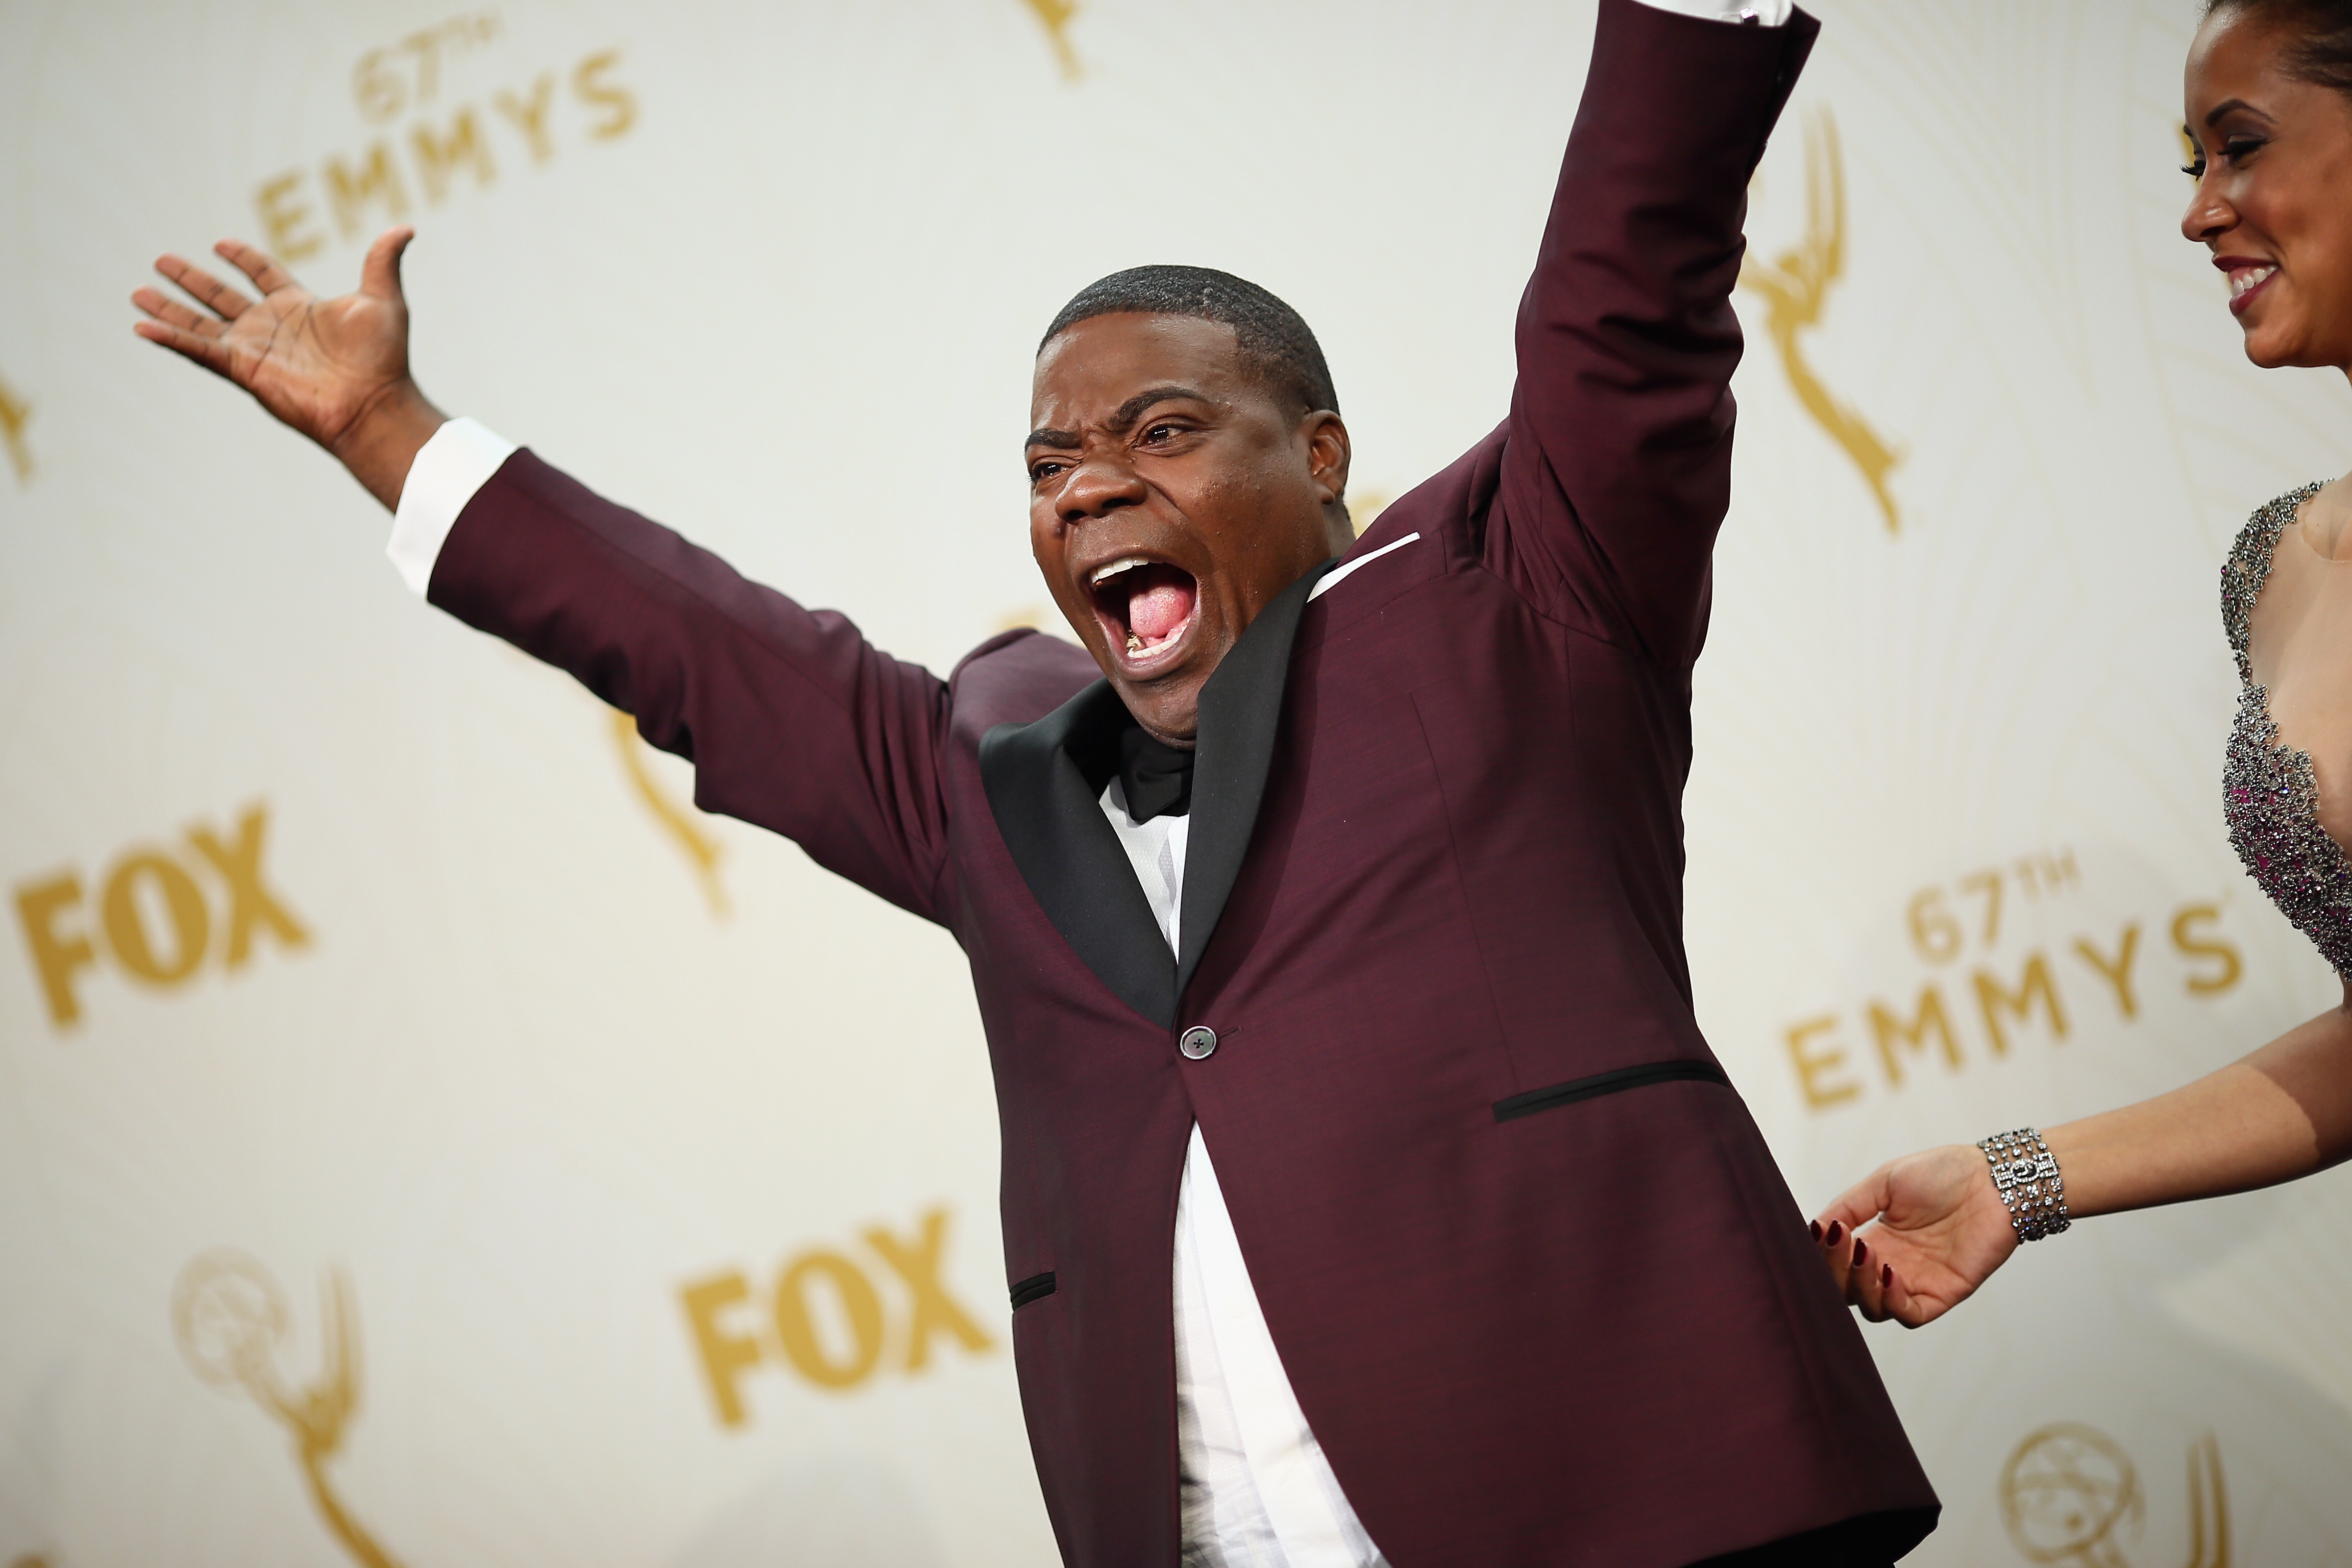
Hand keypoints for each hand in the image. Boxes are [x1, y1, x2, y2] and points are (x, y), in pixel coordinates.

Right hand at [132, 227, 442, 508]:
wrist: (374, 402)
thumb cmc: (384, 358)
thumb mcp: (384, 300)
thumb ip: (383, 261)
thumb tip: (406, 228)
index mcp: (299, 305)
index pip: (264, 273)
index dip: (243, 258)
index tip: (221, 244)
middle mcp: (272, 326)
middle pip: (221, 296)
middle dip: (191, 279)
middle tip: (161, 260)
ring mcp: (255, 349)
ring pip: (201, 324)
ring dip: (169, 309)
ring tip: (137, 292)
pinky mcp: (245, 370)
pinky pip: (200, 351)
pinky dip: (171, 339)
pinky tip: (142, 327)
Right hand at [1810, 1144, 2018, 1326]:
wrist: (1994, 1178)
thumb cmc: (1943, 1173)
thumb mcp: (1884, 1181)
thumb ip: (1849, 1206)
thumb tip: (1813, 1228)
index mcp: (1876, 1240)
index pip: (1836, 1264)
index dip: (1823, 1255)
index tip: (1822, 1232)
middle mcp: (1892, 1266)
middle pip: (1848, 1291)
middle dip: (1834, 1272)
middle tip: (1839, 1242)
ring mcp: (1917, 1282)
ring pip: (1874, 1308)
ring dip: (1861, 1285)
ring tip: (1865, 1253)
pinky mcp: (1944, 1294)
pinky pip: (1910, 1314)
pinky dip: (1892, 1300)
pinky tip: (1888, 1272)